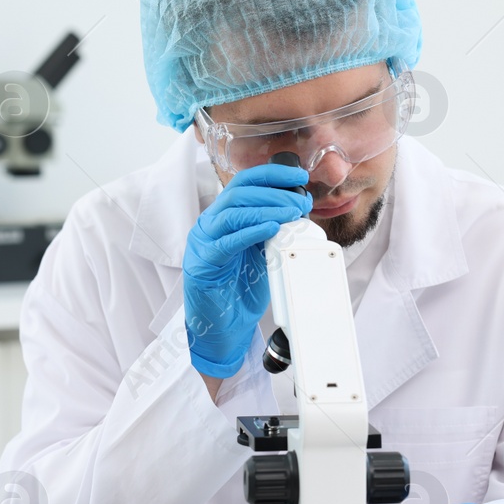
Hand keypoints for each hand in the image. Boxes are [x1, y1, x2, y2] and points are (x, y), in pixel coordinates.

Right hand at [183, 163, 311, 377]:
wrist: (223, 328)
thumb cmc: (241, 291)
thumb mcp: (262, 252)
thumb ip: (272, 230)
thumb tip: (298, 211)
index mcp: (223, 218)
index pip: (244, 183)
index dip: (272, 175)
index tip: (298, 177)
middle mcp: (210, 225)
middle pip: (239, 193)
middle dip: (274, 192)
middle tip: (300, 202)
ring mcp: (203, 242)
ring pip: (233, 212)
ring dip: (267, 210)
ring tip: (292, 213)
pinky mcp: (202, 263)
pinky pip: (227, 242)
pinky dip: (251, 232)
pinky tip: (272, 229)